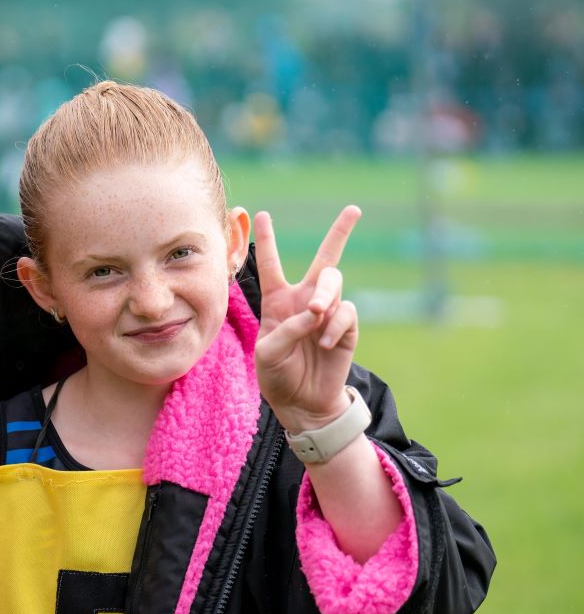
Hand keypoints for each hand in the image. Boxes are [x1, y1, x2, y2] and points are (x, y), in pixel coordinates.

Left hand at [253, 206, 360, 432]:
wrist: (302, 403)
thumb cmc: (277, 376)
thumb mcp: (268, 352)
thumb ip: (287, 329)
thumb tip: (316, 312)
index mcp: (277, 301)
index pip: (270, 265)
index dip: (266, 240)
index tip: (260, 214)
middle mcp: (304, 300)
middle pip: (325, 258)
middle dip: (340, 232)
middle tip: (353, 210)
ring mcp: (328, 312)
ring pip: (334, 282)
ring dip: (324, 295)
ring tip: (315, 313)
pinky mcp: (346, 328)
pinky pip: (345, 312)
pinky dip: (334, 326)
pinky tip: (326, 343)